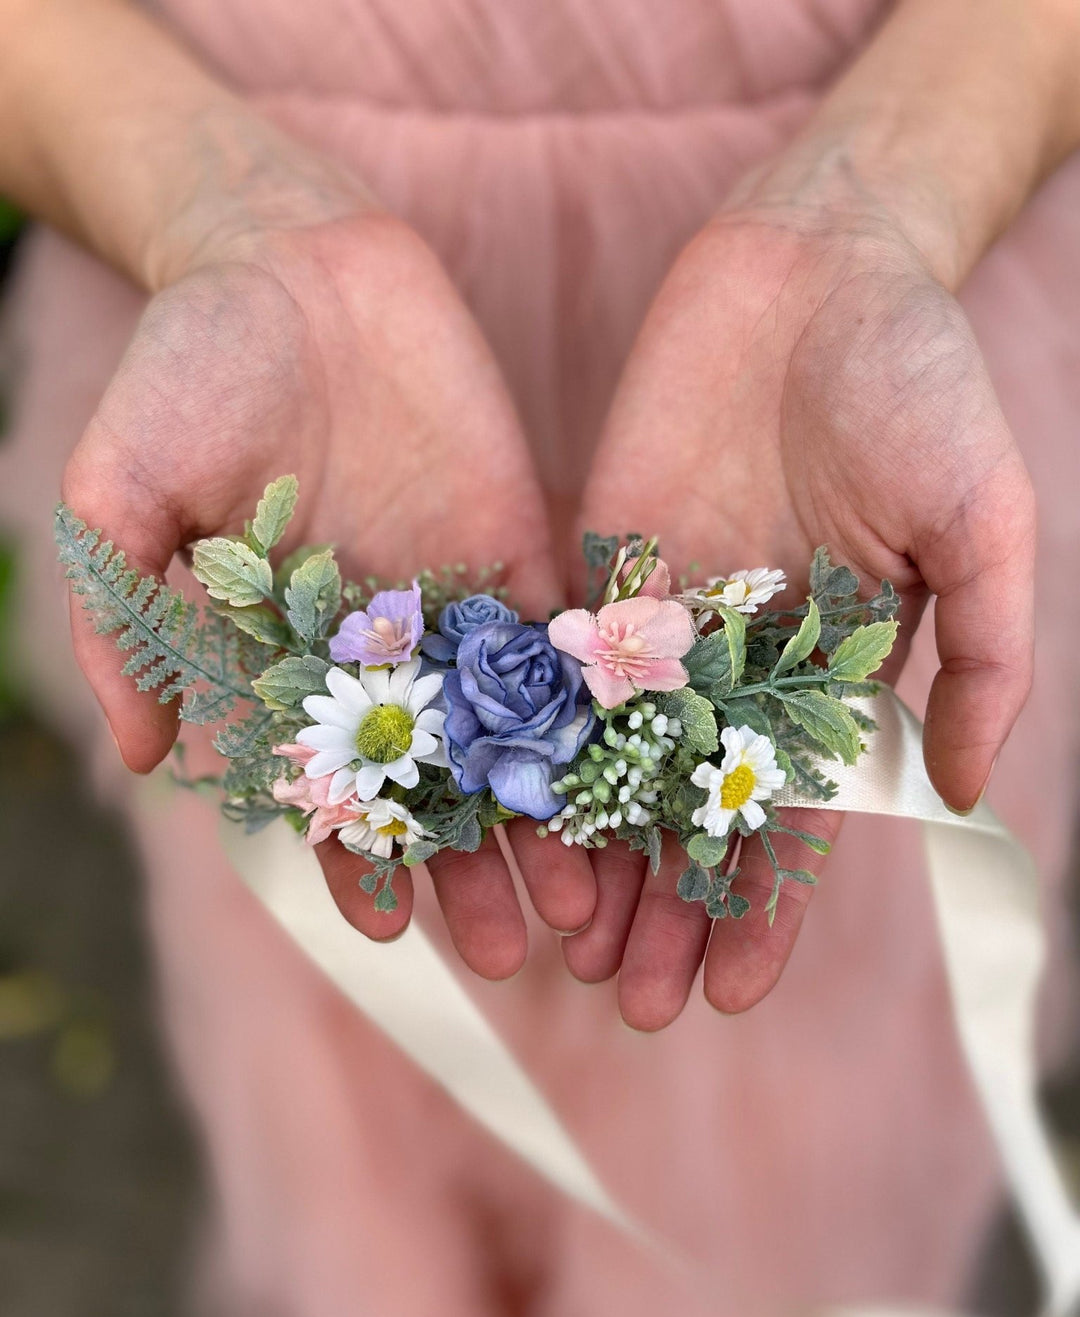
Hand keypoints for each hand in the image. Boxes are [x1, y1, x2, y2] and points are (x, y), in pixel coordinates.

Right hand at [63, 206, 595, 966]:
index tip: (389, 932)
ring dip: (547, 821)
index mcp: (290, 659)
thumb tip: (139, 751)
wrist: (291, 259)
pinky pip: (569, 648)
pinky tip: (636, 784)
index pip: (328, 785)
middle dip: (470, 868)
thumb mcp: (123, 485)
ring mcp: (460, 608)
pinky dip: (600, 719)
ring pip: (512, 739)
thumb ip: (126, 614)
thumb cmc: (190, 367)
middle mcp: (381, 653)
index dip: (355, 859)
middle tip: (514, 951)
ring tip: (587, 903)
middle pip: (436, 786)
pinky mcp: (524, 553)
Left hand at [569, 201, 1033, 1026]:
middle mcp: (738, 666)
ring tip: (564, 953)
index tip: (735, 993)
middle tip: (634, 1005)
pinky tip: (506, 826)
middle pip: (692, 815)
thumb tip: (962, 790)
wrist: (816, 262)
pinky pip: (555, 673)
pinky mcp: (592, 565)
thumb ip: (981, 655)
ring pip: (616, 767)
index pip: (793, 819)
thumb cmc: (917, 381)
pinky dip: (533, 753)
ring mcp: (659, 621)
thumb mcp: (983, 520)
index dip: (765, 908)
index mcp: (829, 673)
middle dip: (669, 911)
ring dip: (594, 861)